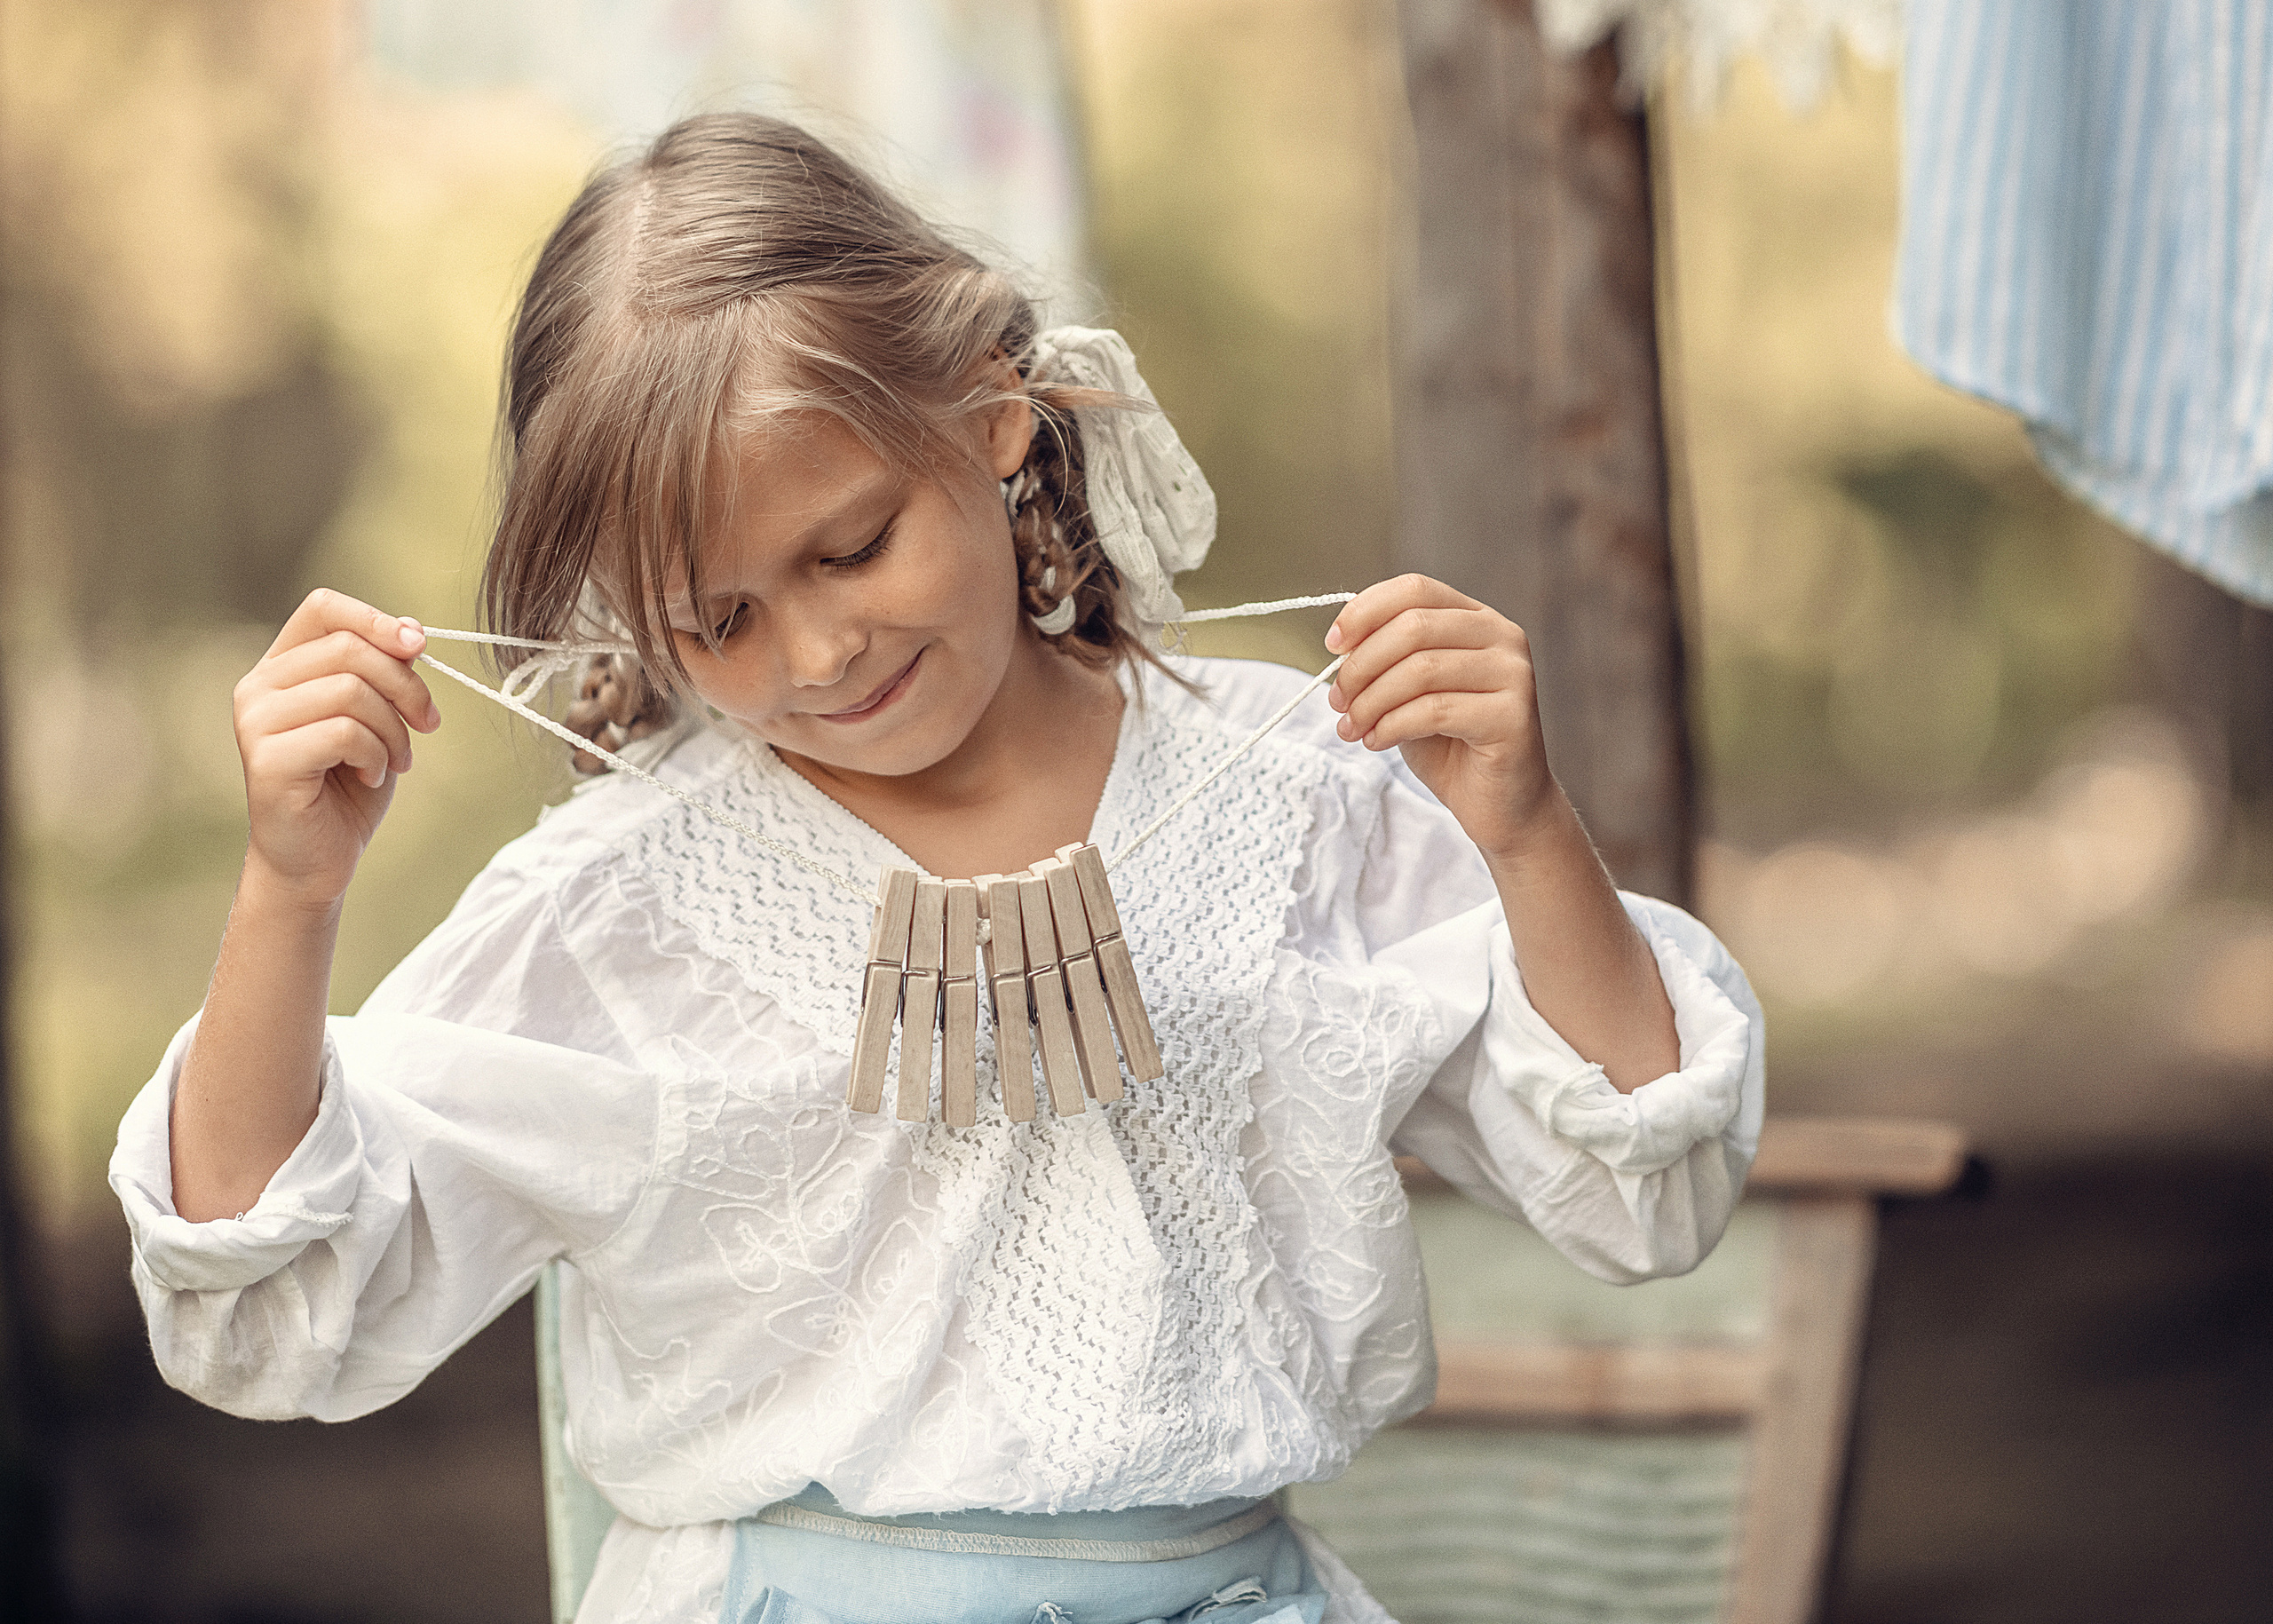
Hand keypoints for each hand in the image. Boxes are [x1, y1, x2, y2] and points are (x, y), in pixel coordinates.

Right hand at [233, 589, 439, 907]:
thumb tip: (411, 630)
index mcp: (281, 666)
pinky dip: (376, 754)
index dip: (376, 619)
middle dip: (405, 685)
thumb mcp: (377, 718)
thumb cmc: (347, 786)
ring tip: (395, 760)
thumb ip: (385, 674)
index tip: (419, 645)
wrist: (317, 858)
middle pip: (348, 649)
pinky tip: (369, 775)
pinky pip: (344, 732)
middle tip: (427, 724)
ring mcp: (255, 722)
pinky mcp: (266, 759)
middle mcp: (258, 687)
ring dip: (394, 729)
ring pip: (351, 691)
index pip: (323, 609)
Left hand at [1326, 574, 1562, 862]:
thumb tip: (1341, 647)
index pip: (1415, 589)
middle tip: (1337, 701)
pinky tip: (1377, 742)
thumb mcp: (1407, 694)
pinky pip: (1435, 710)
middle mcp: (1502, 636)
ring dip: (1371, 701)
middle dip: (1362, 665)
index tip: (1332, 646)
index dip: (1366, 611)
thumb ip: (1383, 662)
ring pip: (1421, 670)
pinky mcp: (1513, 716)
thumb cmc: (1450, 745)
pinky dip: (1393, 726)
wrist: (1500, 805)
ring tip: (1352, 728)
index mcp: (1476, 619)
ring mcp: (1513, 674)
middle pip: (1414, 626)